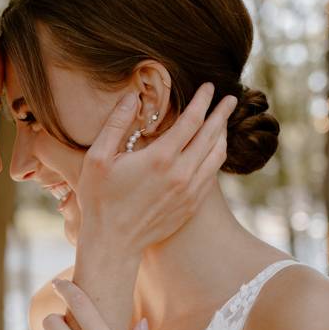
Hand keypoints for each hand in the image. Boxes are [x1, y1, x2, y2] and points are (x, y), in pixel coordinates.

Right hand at [75, 83, 235, 253]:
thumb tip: (133, 96)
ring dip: (222, 136)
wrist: (112, 243)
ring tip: (223, 123)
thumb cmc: (100, 199)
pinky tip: (213, 152)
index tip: (209, 87)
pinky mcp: (191, 206)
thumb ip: (116, 124)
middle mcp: (182, 174)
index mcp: (161, 158)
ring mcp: (190, 192)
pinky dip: (216, 158)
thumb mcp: (97, 158)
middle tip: (231, 99)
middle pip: (211, 135)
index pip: (192, 120)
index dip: (203, 101)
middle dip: (222, 114)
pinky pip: (211, 176)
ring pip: (216, 157)